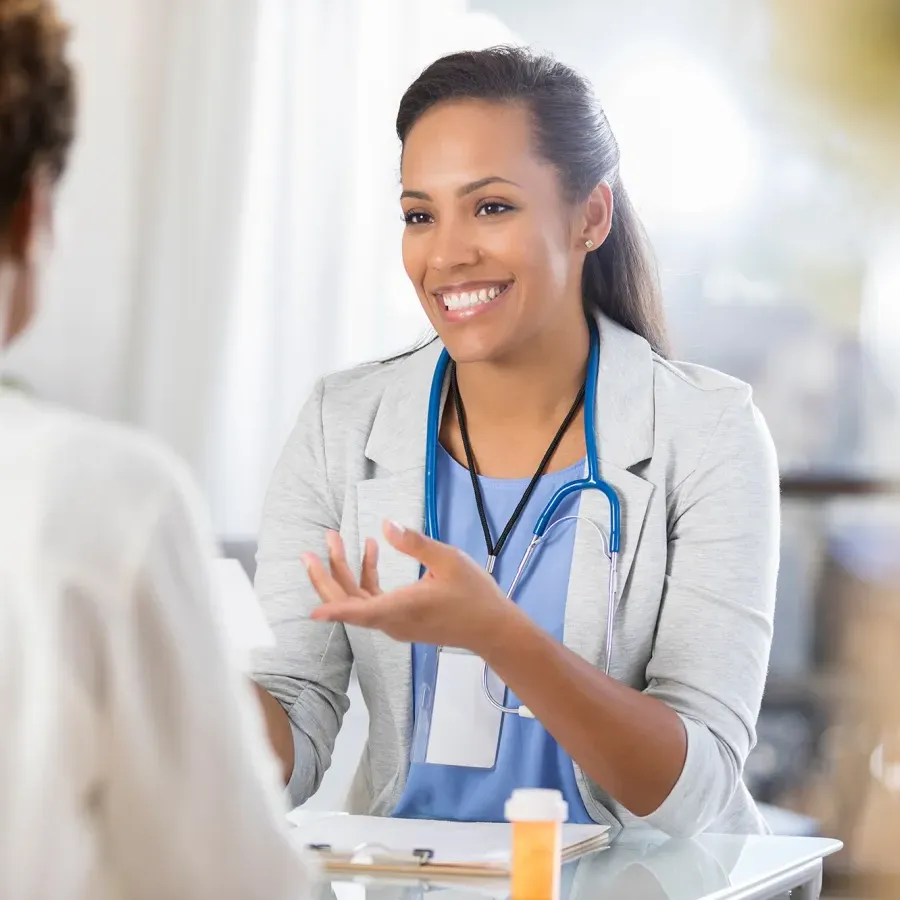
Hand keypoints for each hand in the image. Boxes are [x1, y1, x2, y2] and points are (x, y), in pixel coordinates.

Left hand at [303, 521, 517, 652]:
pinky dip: (366, 578)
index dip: (333, 609)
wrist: (493, 629)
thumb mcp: (448, 560)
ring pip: (358, 601)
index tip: (311, 610)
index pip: (358, 611)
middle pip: (349, 604)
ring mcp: (396, 623)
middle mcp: (392, 620)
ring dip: (345, 573)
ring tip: (338, 541)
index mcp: (400, 608)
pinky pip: (372, 601)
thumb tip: (386, 525)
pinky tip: (372, 551)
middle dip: (327, 576)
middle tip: (312, 549)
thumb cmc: (474, 595)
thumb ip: (415, 543)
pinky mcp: (402, 621)